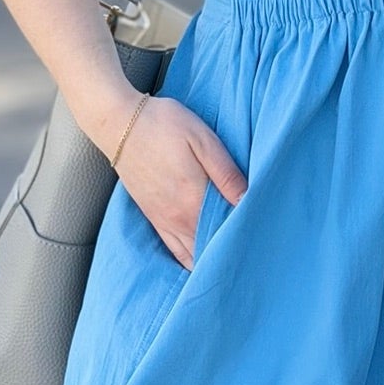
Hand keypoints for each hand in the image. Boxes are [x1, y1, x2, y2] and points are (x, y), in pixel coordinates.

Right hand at [115, 95, 246, 268]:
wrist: (119, 124)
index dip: (247, 234)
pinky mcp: (154, 218)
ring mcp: (164, 220)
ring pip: (193, 254)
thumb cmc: (164, 125)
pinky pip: (174, 250)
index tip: (264, 234)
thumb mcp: (202, 139)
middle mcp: (179, 216)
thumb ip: (226, 172)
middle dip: (233, 249)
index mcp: (195, 197)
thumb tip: (248, 200)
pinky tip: (202, 260)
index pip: (228, 229)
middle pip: (211, 246)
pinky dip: (190, 259)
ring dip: (212, 256)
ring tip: (232, 256)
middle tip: (254, 249)